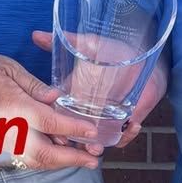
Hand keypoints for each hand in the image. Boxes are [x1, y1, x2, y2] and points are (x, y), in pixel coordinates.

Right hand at [0, 49, 100, 170]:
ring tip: (79, 160)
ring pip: (34, 159)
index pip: (53, 124)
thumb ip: (36, 86)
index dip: (76, 130)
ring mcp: (1, 139)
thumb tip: (57, 98)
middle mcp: (9, 129)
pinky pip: (23, 155)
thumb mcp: (9, 68)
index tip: (93, 133)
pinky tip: (55, 152)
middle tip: (93, 161)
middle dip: (72, 159)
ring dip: (58, 162)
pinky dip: (43, 158)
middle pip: (46, 153)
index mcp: (16, 108)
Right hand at [30, 30, 168, 152]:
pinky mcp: (122, 123)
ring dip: (93, 147)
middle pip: (71, 136)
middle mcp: (85, 112)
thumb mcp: (90, 45)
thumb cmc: (116, 51)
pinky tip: (132, 125)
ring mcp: (103, 120)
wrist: (144, 57)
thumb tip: (37, 35)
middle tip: (72, 143)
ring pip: (93, 143)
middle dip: (70, 145)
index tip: (54, 130)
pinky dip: (126, 136)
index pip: (54, 117)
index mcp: (71, 97)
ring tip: (96, 147)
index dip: (52, 127)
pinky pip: (120, 138)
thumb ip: (67, 41)